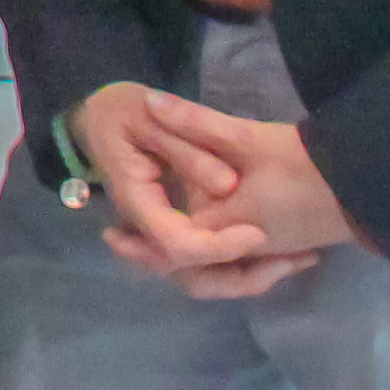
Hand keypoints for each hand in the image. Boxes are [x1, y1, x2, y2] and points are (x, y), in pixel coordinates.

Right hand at [67, 83, 327, 299]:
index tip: (258, 233)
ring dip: (242, 278)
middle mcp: (145, 229)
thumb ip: (187, 149)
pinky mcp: (172, 230)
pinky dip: (236, 266)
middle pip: (188, 276)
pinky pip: (201, 264)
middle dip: (238, 276)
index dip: (217, 246)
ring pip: (196, 279)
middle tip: (288, 261)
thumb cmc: (122, 111)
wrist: (97, 116)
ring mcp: (158, 234)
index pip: (176, 242)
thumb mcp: (150, 117)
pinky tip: (274, 255)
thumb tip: (228, 187)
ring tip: (291, 261)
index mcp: (137, 201)